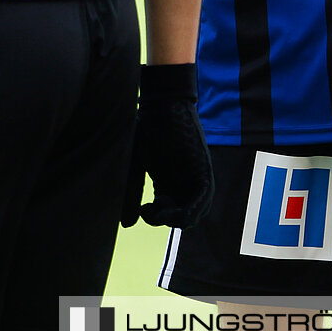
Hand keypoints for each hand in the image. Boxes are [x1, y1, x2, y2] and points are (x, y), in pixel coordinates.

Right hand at [122, 63, 213, 227]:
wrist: (161, 105)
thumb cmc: (145, 130)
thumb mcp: (135, 168)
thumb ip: (132, 195)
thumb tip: (127, 225)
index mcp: (171, 181)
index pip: (172, 212)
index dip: (157, 218)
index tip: (142, 208)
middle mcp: (185, 180)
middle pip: (186, 215)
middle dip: (167, 220)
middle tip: (149, 208)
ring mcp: (196, 175)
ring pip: (197, 211)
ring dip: (178, 219)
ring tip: (158, 207)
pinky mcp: (203, 169)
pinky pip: (203, 198)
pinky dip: (190, 210)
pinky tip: (167, 208)